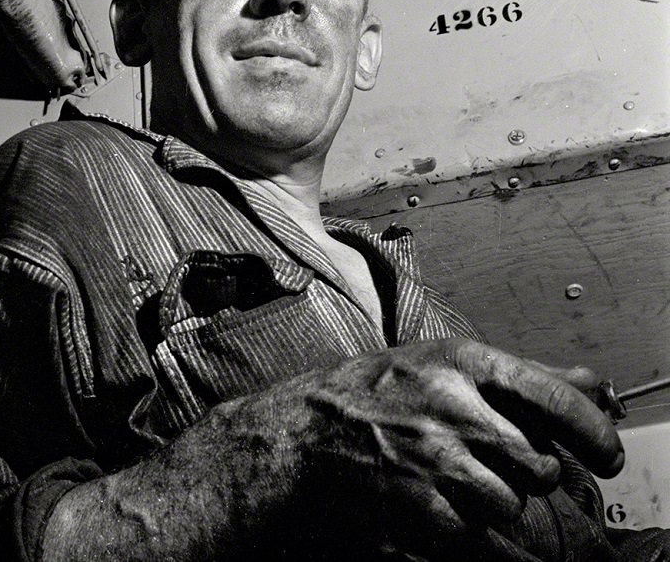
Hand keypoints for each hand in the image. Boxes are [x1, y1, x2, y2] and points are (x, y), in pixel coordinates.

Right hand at [248, 338, 624, 556]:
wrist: (293, 441)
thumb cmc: (364, 396)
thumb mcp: (436, 364)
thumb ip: (517, 376)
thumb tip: (594, 385)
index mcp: (459, 362)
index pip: (557, 399)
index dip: (594, 432)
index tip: (607, 454)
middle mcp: (453, 407)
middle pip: (539, 461)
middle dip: (523, 470)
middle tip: (486, 461)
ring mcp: (436, 463)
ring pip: (512, 503)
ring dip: (492, 502)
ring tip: (448, 481)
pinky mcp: (422, 513)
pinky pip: (482, 539)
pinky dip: (468, 532)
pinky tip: (434, 508)